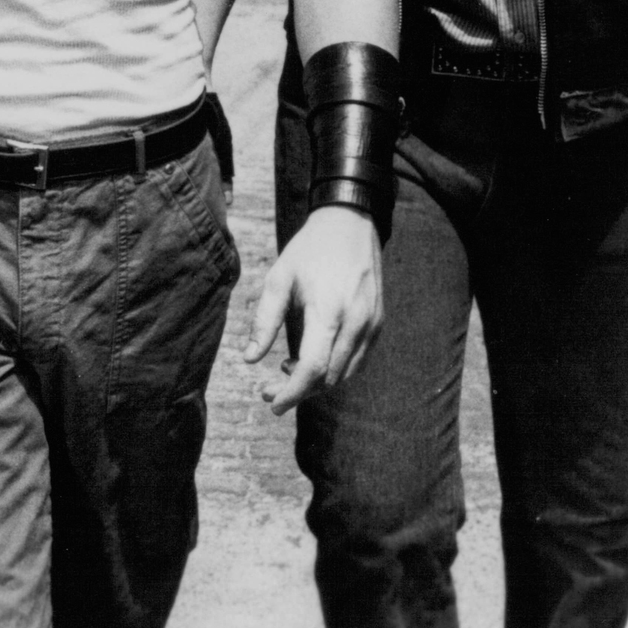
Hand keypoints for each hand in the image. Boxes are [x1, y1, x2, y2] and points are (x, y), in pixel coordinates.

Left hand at [243, 205, 381, 414]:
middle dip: (298, 390)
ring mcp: (371, 324)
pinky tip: (313, 357)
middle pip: (329, 377)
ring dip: (316, 382)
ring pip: (345, 374)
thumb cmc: (309, 251)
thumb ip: (264, 320)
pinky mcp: (378, 323)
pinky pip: (358, 361)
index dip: (292, 392)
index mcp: (328, 310)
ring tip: (286, 368)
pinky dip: (335, 369)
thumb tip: (249, 359)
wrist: (350, 223)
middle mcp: (355, 322)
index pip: (313, 367)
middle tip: (269, 389)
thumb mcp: (279, 278)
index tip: (272, 403)